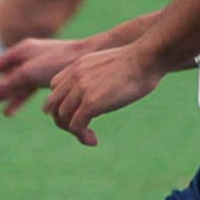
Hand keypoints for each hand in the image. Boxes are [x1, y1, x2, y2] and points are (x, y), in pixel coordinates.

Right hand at [0, 37, 82, 116]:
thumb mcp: (29, 72)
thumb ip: (9, 84)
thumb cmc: (59, 61)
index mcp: (20, 51)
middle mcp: (27, 56)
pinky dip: (21, 99)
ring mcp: (38, 66)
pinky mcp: (49, 75)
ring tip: (1, 111)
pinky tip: (15, 109)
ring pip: (18, 84)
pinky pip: (29, 88)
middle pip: (4, 75)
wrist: (89, 56)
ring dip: (9, 98)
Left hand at [42, 44, 168, 146]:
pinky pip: (76, 126)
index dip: (62, 103)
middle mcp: (74, 77)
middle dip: (63, 120)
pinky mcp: (91, 102)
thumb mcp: (110, 64)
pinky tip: (94, 140)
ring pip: (62, 118)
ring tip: (90, 138)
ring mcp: (80, 89)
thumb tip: (103, 90)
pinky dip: (82, 137)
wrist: (147, 58)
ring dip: (74, 132)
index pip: (54, 88)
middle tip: (81, 129)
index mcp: (77, 66)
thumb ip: (98, 76)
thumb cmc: (140, 61)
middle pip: (52, 105)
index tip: (79, 113)